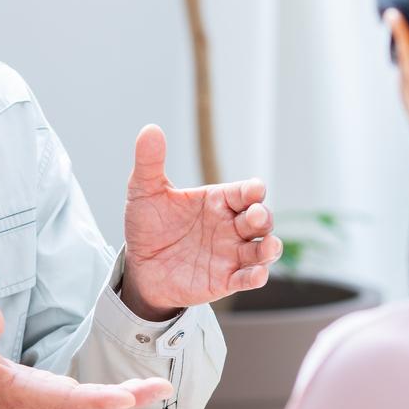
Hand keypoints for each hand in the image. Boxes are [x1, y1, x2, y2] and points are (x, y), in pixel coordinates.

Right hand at [0, 305, 172, 408]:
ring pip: (92, 407)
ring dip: (126, 398)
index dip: (96, 399)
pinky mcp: (51, 399)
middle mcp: (38, 405)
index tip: (125, 398)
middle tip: (161, 388)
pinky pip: (88, 402)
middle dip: (126, 399)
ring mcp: (46, 404)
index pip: (64, 401)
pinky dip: (113, 397)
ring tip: (158, 387)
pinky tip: (135, 390)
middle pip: (88, 407)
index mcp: (20, 394)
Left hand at [122, 125, 282, 318]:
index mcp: (218, 200)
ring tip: (268, 247)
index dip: (253, 190)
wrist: (138, 265)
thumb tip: (150, 129)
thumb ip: (150, 161)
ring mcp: (231, 253)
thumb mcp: (144, 191)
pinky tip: (256, 275)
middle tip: (255, 217)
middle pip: (260, 219)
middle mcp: (230, 225)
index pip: (244, 192)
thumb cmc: (148, 225)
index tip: (255, 189)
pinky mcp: (225, 280)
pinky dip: (256, 276)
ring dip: (270, 248)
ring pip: (262, 249)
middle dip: (263, 217)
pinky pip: (247, 278)